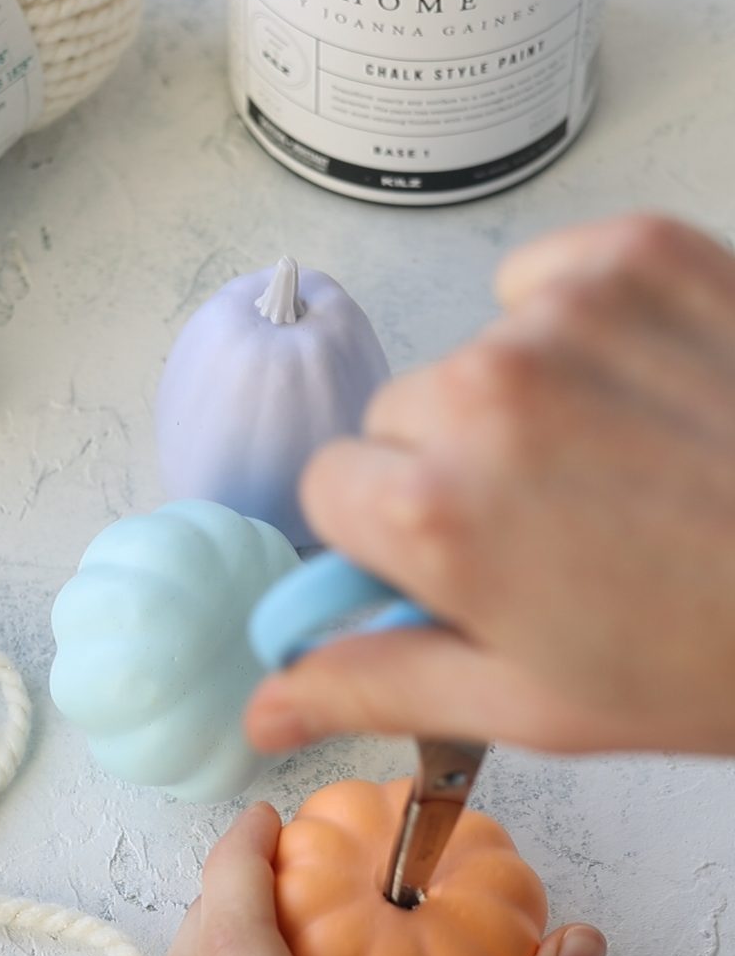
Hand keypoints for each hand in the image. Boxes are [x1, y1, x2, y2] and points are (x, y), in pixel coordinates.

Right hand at [246, 215, 734, 756]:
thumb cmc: (715, 651)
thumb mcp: (531, 700)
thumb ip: (376, 686)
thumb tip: (266, 702)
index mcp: (438, 514)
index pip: (330, 489)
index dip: (390, 530)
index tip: (455, 554)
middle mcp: (483, 395)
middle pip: (399, 417)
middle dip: (451, 466)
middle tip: (554, 521)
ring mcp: (561, 314)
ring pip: (472, 353)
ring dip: (520, 400)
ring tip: (619, 460)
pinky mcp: (633, 252)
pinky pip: (543, 280)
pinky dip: (575, 327)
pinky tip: (643, 390)